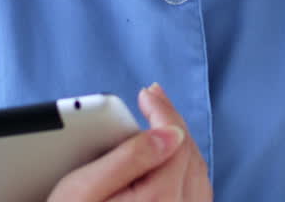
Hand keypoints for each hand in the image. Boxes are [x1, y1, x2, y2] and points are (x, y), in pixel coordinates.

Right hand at [48, 83, 212, 200]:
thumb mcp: (86, 188)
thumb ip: (130, 157)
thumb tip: (170, 133)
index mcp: (160, 199)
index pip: (176, 140)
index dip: (163, 110)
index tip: (147, 93)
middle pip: (189, 154)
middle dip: (172, 122)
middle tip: (153, 99)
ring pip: (197, 174)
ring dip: (181, 144)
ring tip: (160, 122)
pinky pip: (196, 195)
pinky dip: (186, 169)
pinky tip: (169, 158)